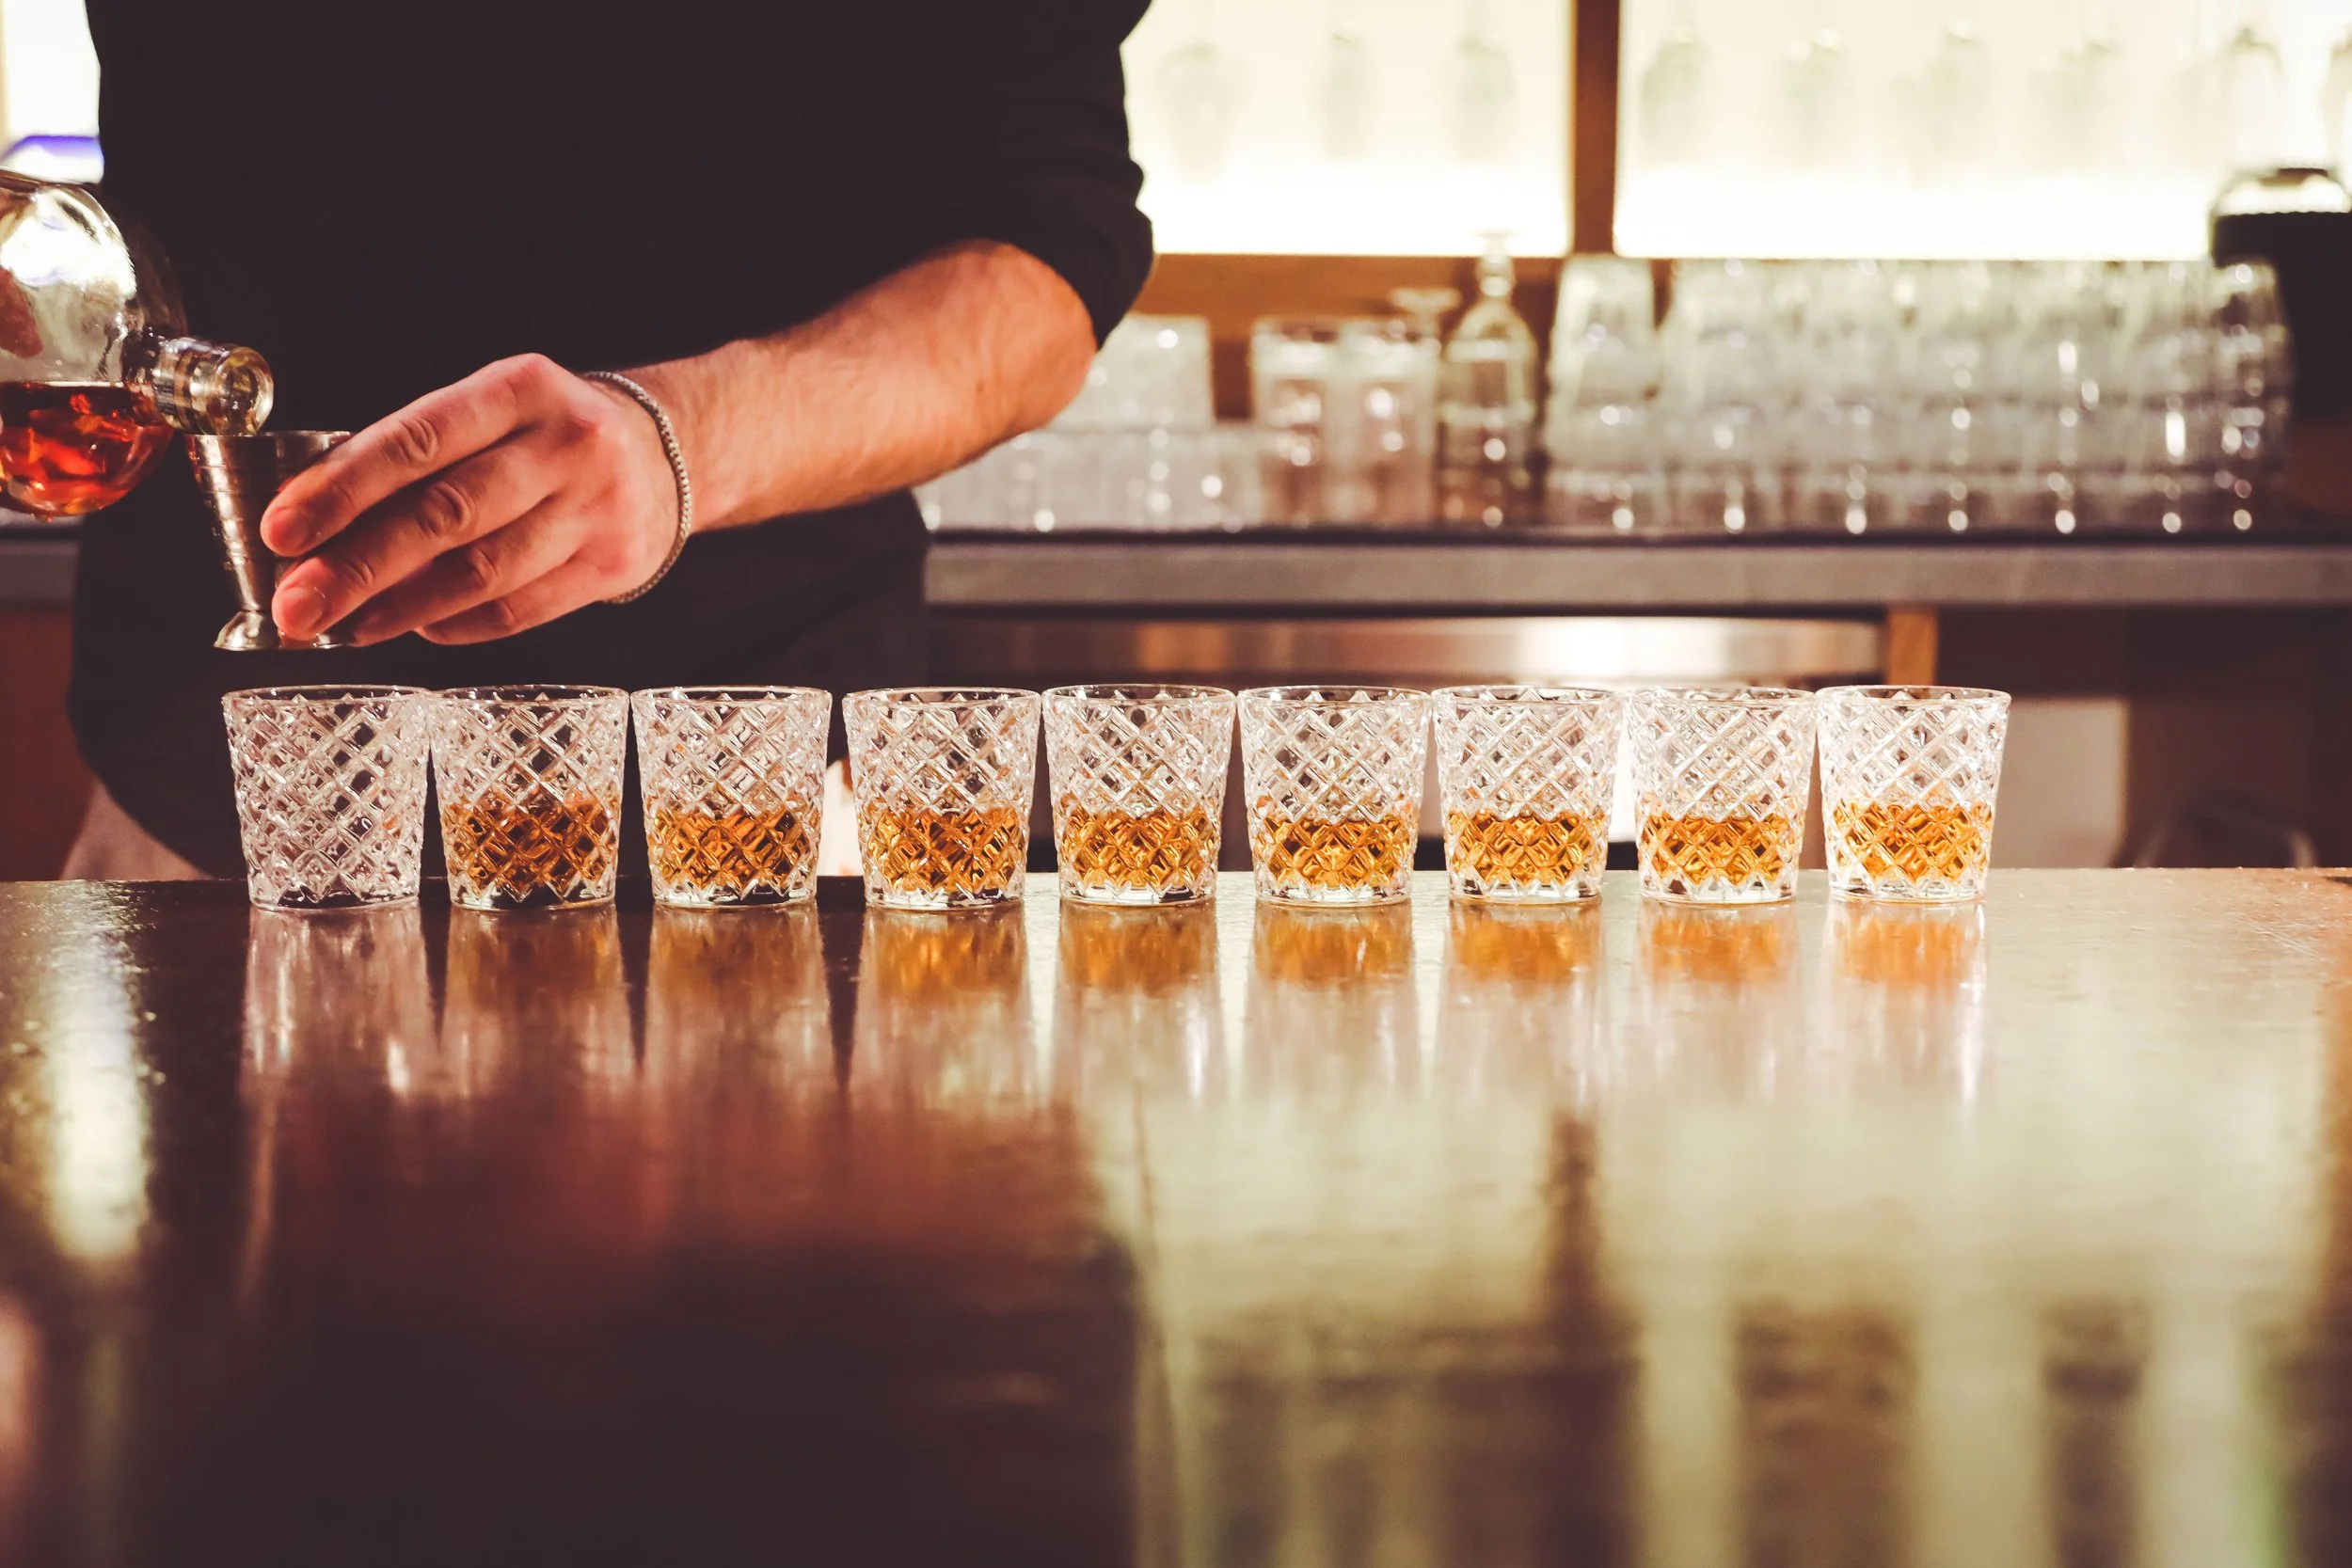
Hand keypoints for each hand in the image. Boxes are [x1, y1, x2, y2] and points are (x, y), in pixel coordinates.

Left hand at [260, 354, 679, 644]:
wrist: (669, 452)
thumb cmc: (551, 432)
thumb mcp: (494, 409)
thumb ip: (420, 454)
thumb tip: (320, 525)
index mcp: (521, 389)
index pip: (417, 441)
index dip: (342, 490)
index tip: (282, 531)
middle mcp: (566, 446)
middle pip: (446, 514)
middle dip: (358, 564)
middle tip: (296, 603)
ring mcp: (597, 510)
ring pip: (483, 571)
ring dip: (400, 606)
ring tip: (344, 625)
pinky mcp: (614, 566)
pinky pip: (520, 610)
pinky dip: (456, 624)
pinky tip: (413, 627)